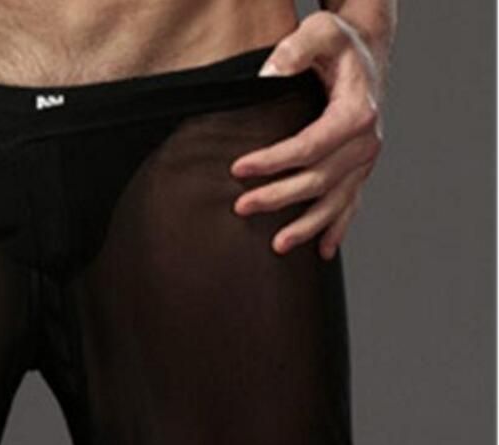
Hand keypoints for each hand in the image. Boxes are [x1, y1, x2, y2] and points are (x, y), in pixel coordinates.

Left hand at [230, 11, 386, 258]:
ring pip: (336, 202)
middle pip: (319, 180)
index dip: (273, 161)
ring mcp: (364, 160)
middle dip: (278, 197)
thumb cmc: (339, 45)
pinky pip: (351, 205)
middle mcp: (366, 142)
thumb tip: (269, 75)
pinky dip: (338, 228)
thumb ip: (296, 49)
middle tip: (241, 208)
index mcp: (356, 113)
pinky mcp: (360, 170)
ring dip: (307, 226)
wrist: (366, 54)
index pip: (309, 146)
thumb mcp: (320, 32)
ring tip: (278, 245)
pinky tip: (323, 252)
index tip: (238, 169)